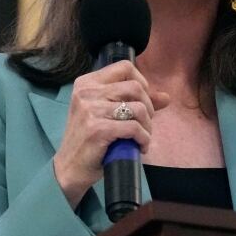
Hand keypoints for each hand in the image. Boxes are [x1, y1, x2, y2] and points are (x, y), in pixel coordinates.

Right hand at [52, 60, 169, 207]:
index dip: (142, 82)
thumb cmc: (89, 139)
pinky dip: (144, 139)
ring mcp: (91, 110)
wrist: (69, 168)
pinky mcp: (98, 129)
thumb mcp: (107, 114)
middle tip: (145, 124)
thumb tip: (166, 97)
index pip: (125, 67)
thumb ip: (134, 101)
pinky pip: (134, 128)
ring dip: (148, 126)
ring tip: (143, 137)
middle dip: (148, 107)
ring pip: (138, 108)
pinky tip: (140, 147)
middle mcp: (87, 92)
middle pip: (135, 87)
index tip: (142, 101)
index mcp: (87, 83)